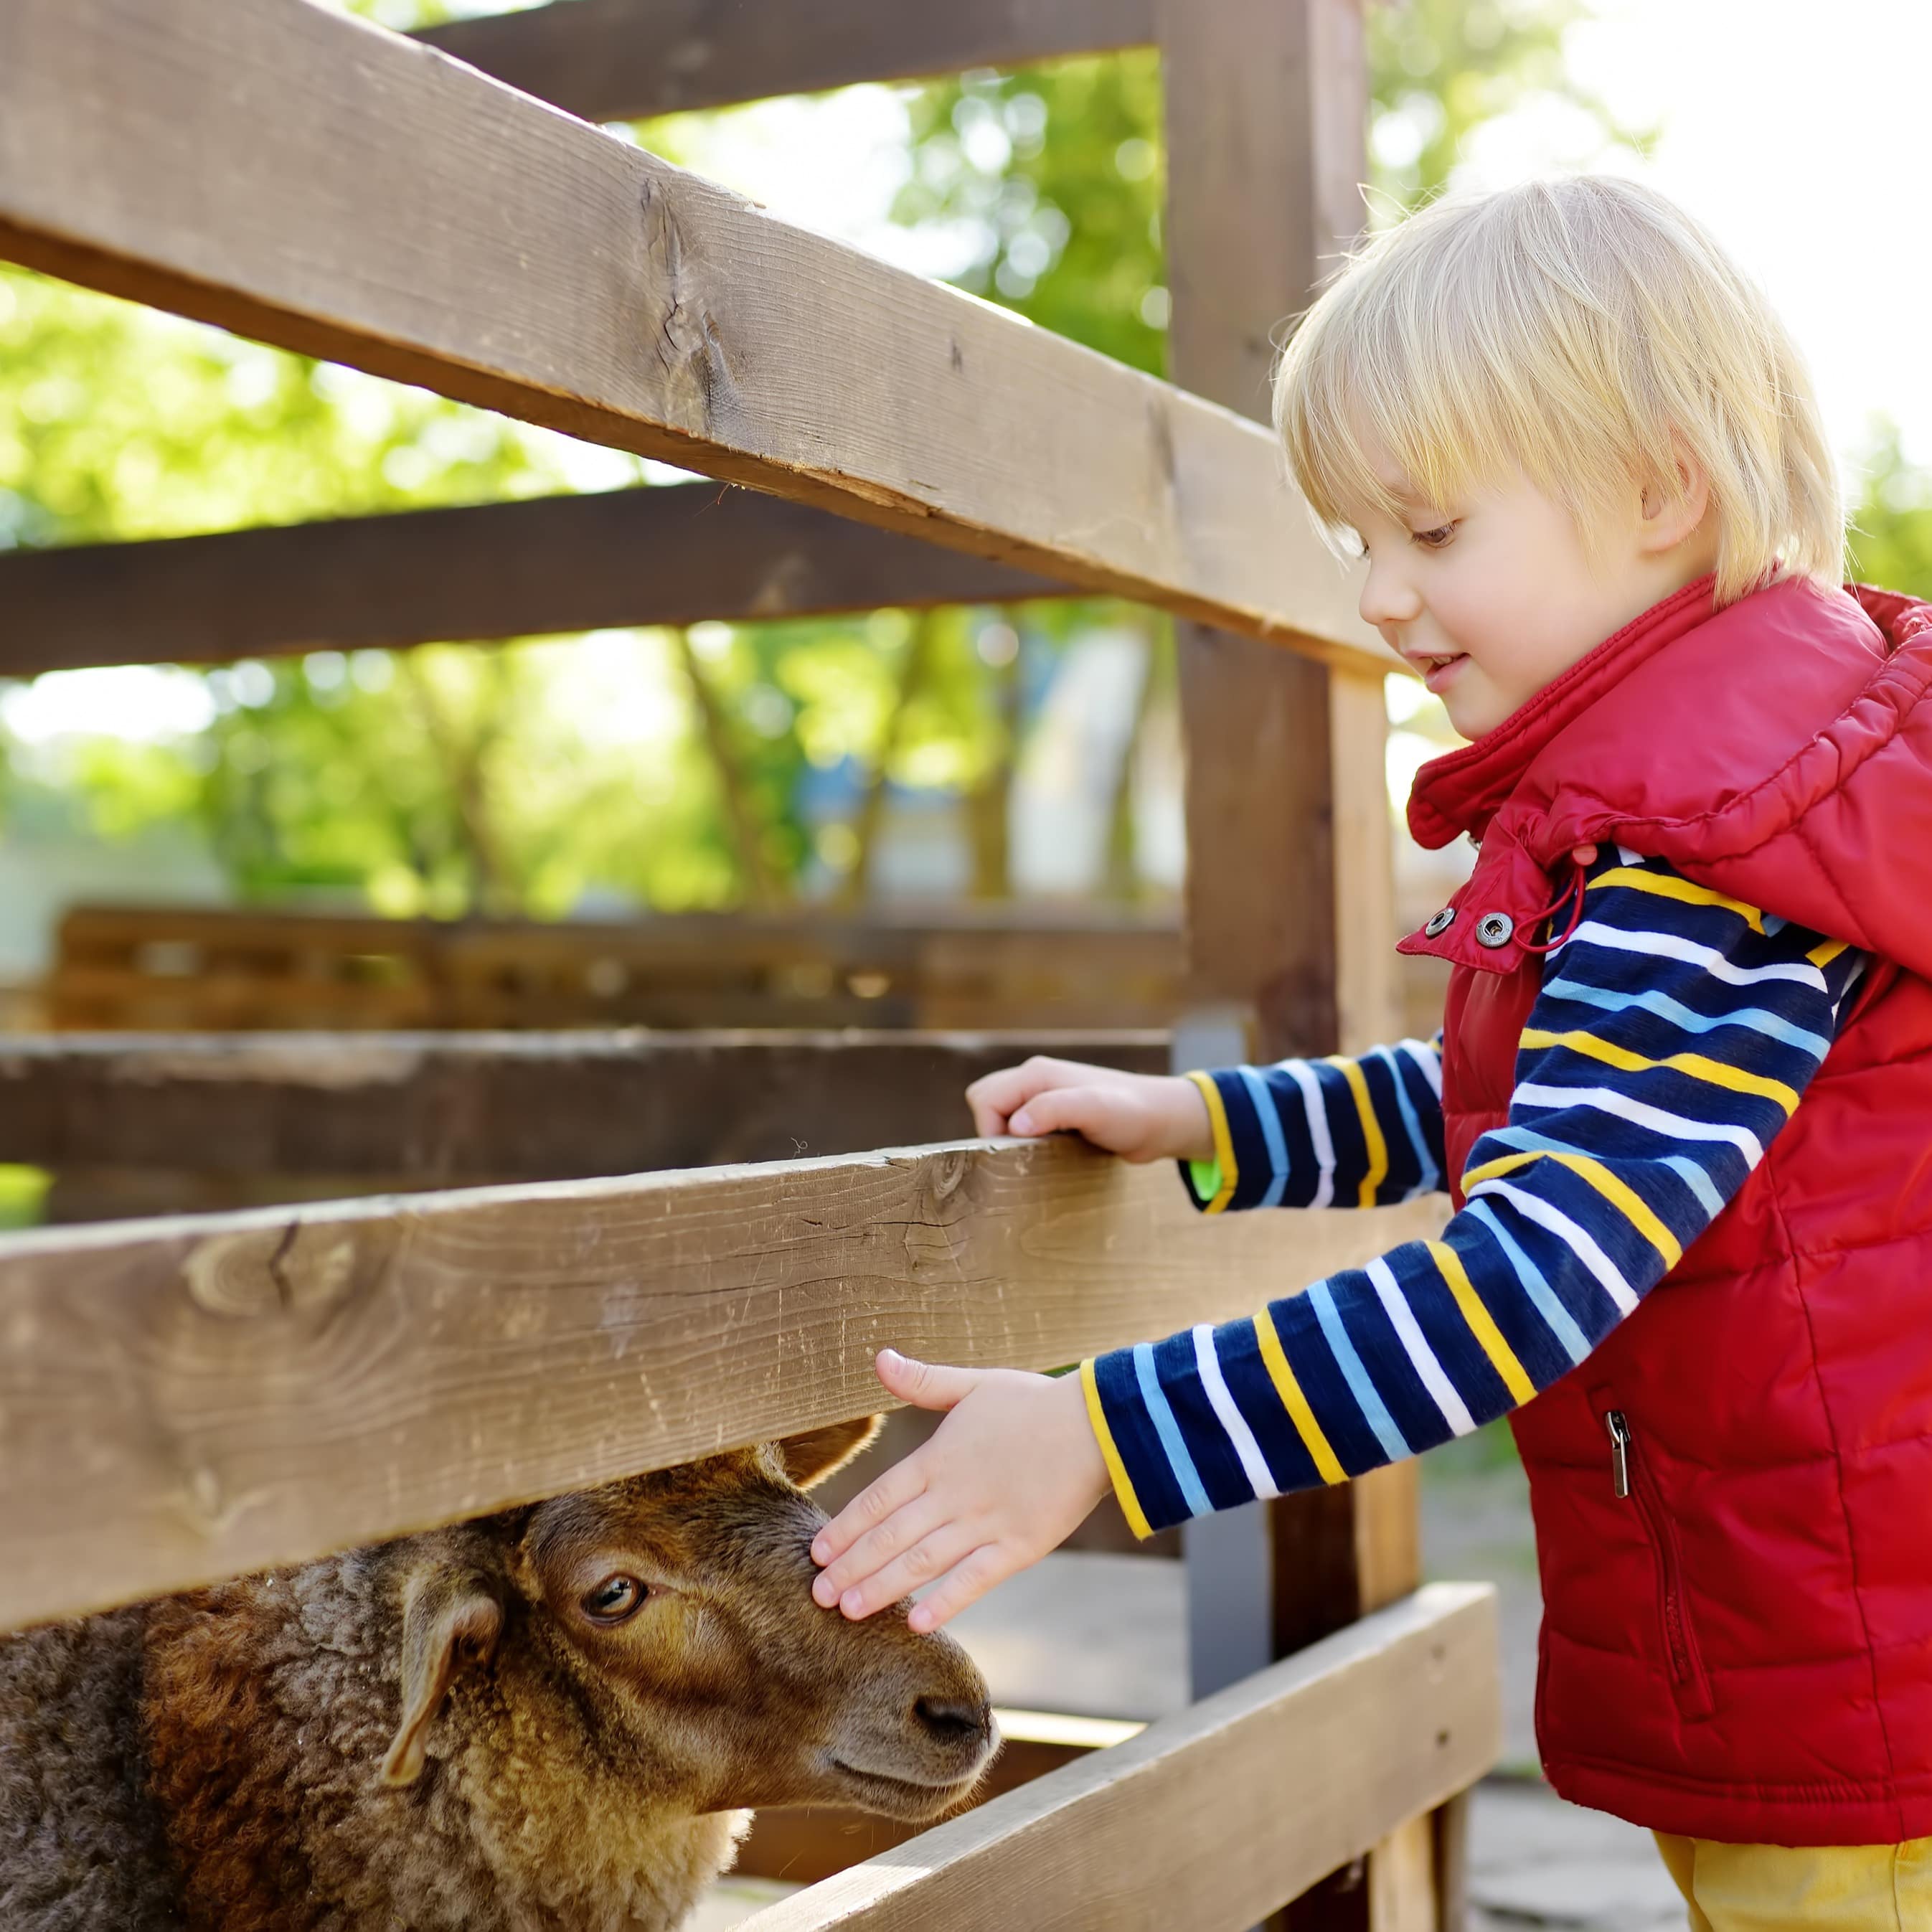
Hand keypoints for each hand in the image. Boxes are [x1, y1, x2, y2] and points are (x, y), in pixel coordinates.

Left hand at [809, 1349, 1111, 1631]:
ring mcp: (986, 1523)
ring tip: (849, 1611)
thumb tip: (878, 1357)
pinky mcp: (1019, 1547)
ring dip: (883, 1586)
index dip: (846, 1527)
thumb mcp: (973, 1384)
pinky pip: (975, 1579)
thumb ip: (922, 1381)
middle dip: (852, 1566)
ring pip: (923, 1561)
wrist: (1097, 1425)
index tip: (818, 1551)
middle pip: (891, 1534)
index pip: (879, 1498)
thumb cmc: (1033, 1403)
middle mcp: (955, 1493)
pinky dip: (946, 1602)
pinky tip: (918, 1623)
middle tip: (818, 1594)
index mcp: (939, 1457)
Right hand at [964, 1056, 1213, 1163]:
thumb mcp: (1094, 1110)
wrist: (1163, 1121)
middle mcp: (1035, 1081)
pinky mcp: (1055, 1116)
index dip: (990, 1128)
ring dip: (1009, 1138)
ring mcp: (1044, 1098)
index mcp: (1036, 1074)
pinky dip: (1024, 1142)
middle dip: (993, 1130)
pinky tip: (1048, 1154)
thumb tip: (1013, 1127)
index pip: (985, 1098)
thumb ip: (1053, 1110)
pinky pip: (1020, 1126)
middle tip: (1022, 1154)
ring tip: (1037, 1156)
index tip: (1015, 1153)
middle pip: (986, 1102)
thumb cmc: (1132, 1113)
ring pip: (1001, 1115)